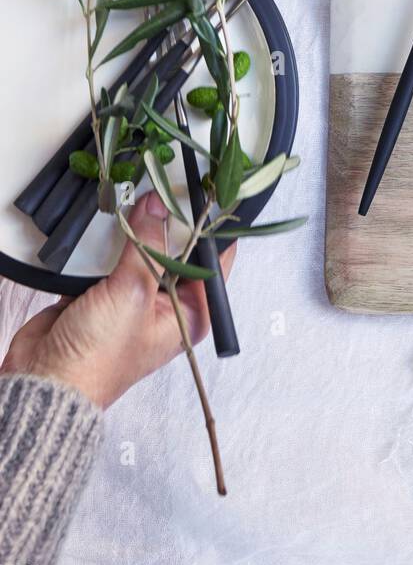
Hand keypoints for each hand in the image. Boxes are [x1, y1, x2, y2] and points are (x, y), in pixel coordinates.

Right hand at [0, 193, 236, 409]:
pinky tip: (108, 216)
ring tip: (136, 194)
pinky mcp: (102, 292)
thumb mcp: (134, 293)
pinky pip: (111, 257)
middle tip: (165, 184)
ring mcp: (133, 297)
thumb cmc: (100, 355)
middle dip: (168, 222)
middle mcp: (167, 305)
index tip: (205, 193)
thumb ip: (148, 245)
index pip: (212, 262)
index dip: (211, 229)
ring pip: (142, 251)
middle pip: (176, 252)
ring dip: (134, 229)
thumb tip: (159, 204)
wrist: (47, 379)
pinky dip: (106, 242)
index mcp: (190, 313)